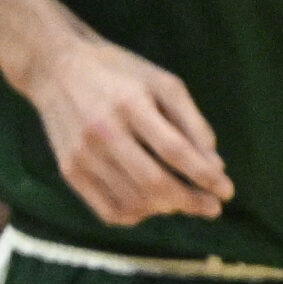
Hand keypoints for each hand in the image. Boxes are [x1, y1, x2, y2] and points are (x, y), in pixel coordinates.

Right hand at [24, 34, 230, 225]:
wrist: (55, 69)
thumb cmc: (120, 74)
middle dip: (191, 201)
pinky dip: (137, 215)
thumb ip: (192, 122)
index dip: (205, 176)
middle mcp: (103, 133)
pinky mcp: (69, 171)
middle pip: (153, 183)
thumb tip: (215, 165)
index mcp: (130, 104)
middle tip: (213, 208)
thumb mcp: (163, 83)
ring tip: (186, 203)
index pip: (175, 151)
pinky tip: (154, 205)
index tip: (227, 191)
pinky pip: (108, 210)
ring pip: (133, 201)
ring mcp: (82, 155)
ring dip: (167, 209)